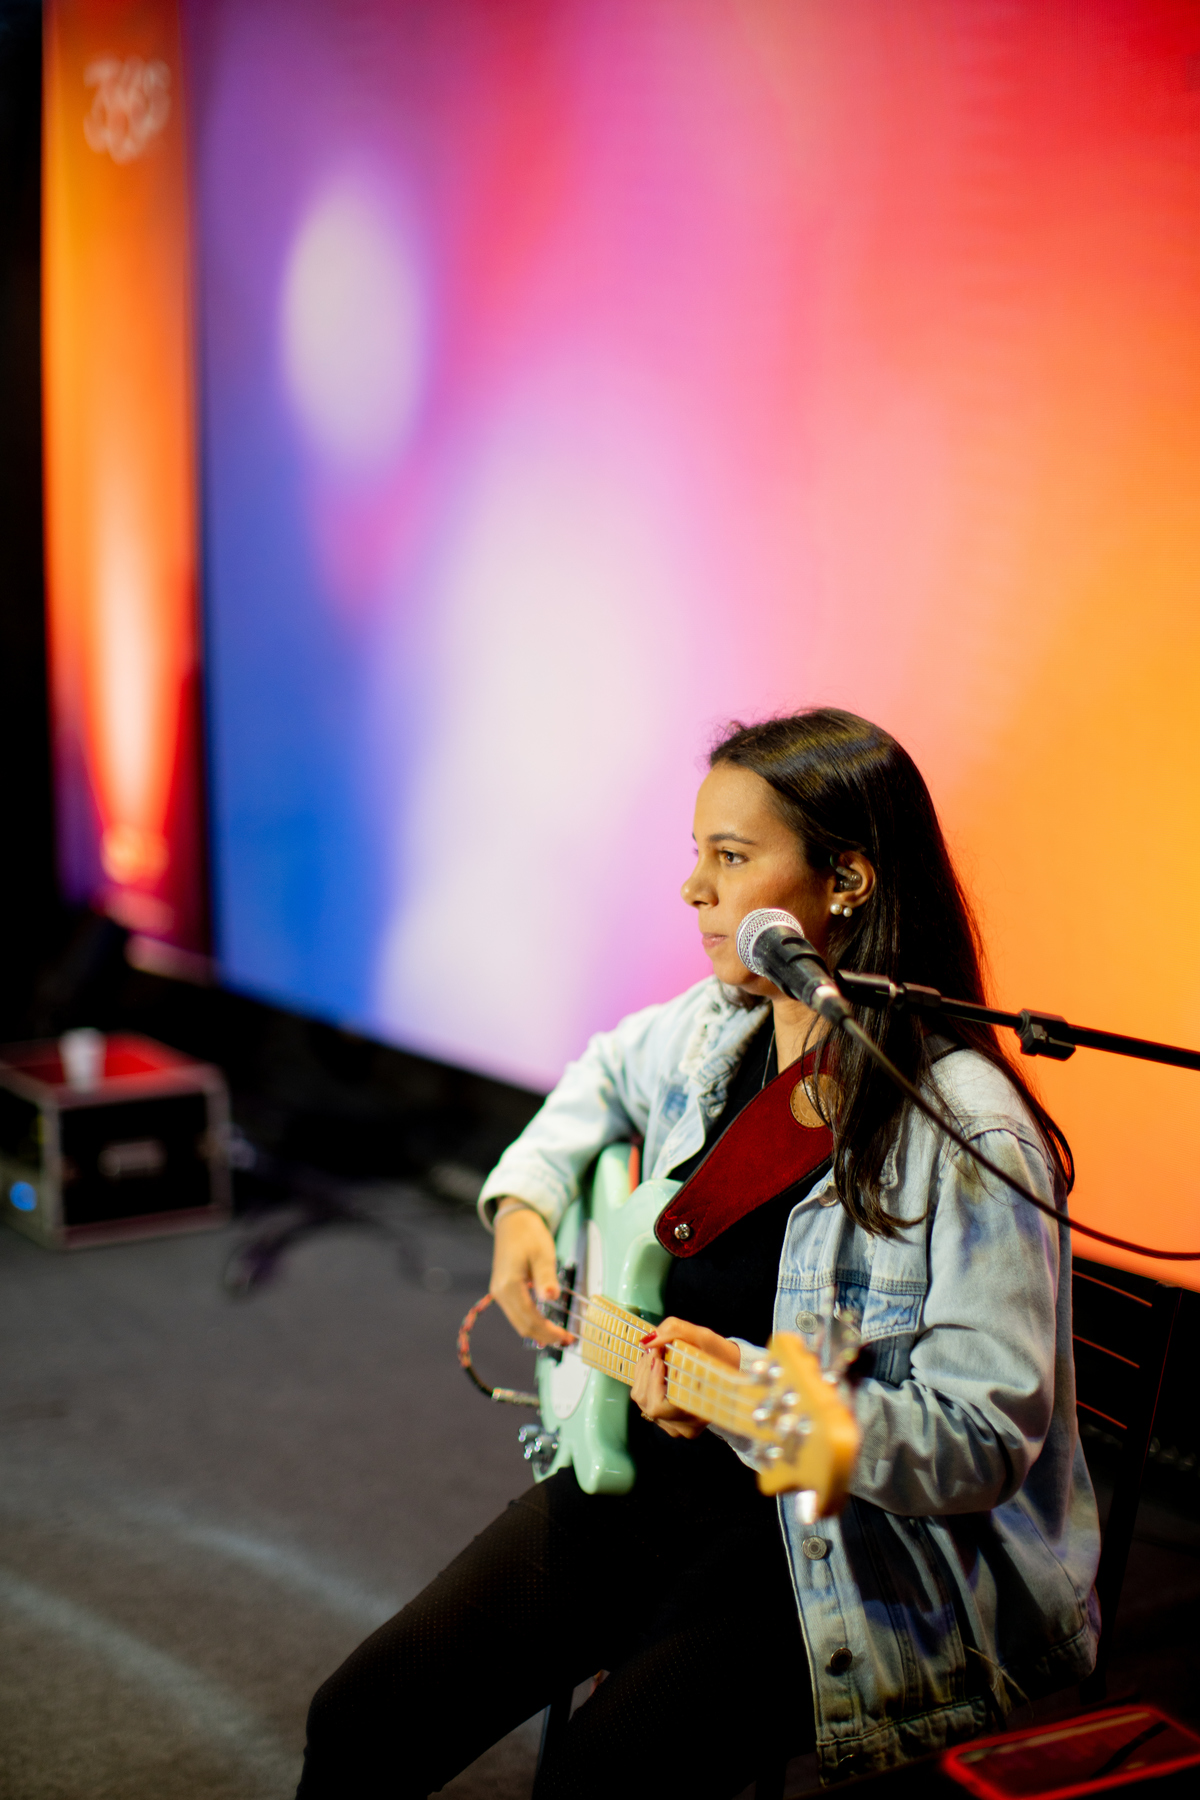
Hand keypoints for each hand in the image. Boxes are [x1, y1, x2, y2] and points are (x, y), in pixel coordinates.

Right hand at [489, 1203, 573, 1348]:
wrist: (514, 1221)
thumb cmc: (528, 1234)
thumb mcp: (542, 1253)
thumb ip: (546, 1277)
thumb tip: (550, 1297)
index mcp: (509, 1285)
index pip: (530, 1319)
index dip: (549, 1332)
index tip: (566, 1336)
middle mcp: (500, 1292)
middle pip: (523, 1326)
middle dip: (545, 1337)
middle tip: (566, 1340)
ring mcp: (499, 1292)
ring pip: (519, 1322)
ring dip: (538, 1332)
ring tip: (558, 1335)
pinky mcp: (503, 1290)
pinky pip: (517, 1314)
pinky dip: (532, 1322)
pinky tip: (545, 1323)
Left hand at [630, 1316, 739, 1438]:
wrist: (730, 1368)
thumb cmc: (718, 1354)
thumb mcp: (702, 1337)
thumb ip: (673, 1331)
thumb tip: (648, 1341)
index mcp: (698, 1416)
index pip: (660, 1405)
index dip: (653, 1379)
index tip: (656, 1353)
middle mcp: (684, 1428)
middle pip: (647, 1401)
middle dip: (646, 1371)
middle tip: (654, 1348)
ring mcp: (673, 1426)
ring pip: (642, 1399)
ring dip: (644, 1373)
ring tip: (655, 1355)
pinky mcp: (665, 1420)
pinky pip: (644, 1398)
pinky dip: (645, 1378)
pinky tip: (656, 1366)